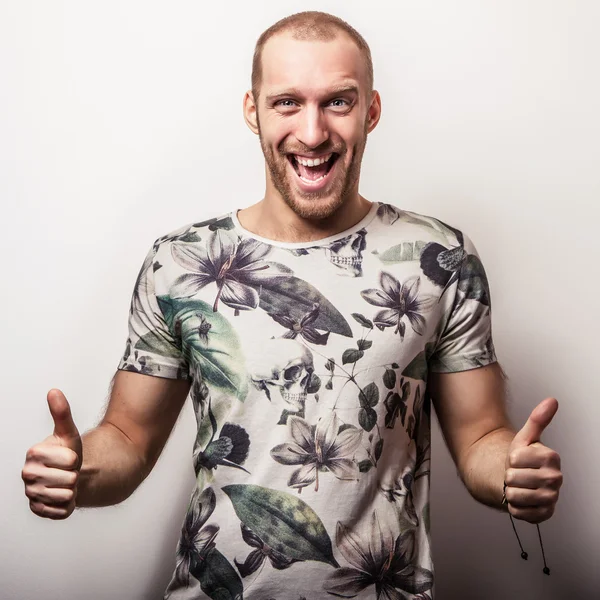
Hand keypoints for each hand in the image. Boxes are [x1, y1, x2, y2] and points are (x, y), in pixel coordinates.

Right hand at [22, 389, 82, 519]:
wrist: (67, 474)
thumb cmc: (67, 453)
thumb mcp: (68, 432)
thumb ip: (62, 412)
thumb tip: (54, 391)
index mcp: (33, 453)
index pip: (69, 460)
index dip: (74, 458)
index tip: (67, 456)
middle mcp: (27, 474)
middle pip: (69, 479)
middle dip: (73, 475)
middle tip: (66, 471)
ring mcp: (31, 494)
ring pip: (67, 494)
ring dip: (71, 489)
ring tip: (64, 482)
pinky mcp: (38, 510)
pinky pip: (62, 510)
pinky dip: (67, 504)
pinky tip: (61, 495)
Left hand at [504, 397, 561, 523]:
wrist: (520, 481)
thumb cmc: (522, 459)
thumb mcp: (525, 438)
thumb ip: (538, 419)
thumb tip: (552, 400)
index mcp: (551, 458)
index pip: (516, 459)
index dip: (511, 459)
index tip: (518, 460)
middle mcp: (555, 479)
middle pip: (513, 478)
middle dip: (509, 476)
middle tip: (517, 474)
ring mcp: (551, 498)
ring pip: (515, 495)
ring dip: (510, 490)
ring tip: (518, 486)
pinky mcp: (544, 515)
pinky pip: (518, 511)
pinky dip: (514, 506)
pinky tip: (521, 499)